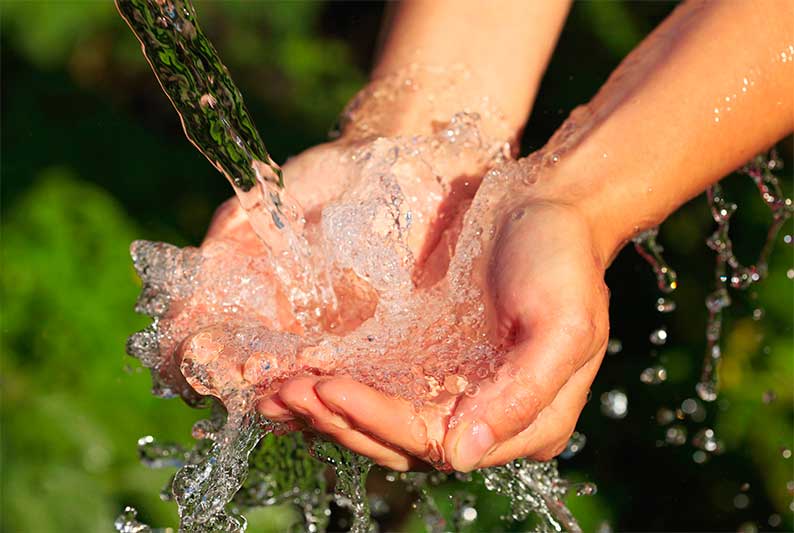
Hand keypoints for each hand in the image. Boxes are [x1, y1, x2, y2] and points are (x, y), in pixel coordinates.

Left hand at [266, 172, 609, 470]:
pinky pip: (382, 387)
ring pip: (385, 421)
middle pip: (403, 441)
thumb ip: (523, 393)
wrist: (548, 204)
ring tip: (279, 389)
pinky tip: (302, 376)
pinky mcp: (433, 361)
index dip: (379, 422)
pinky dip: (342, 386)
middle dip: (342, 420)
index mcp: (528, 423)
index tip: (329, 390)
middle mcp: (488, 418)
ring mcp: (457, 391)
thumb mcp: (565, 324)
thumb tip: (461, 456)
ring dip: (332, 411)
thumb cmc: (563, 260)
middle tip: (288, 391)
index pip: (437, 442)